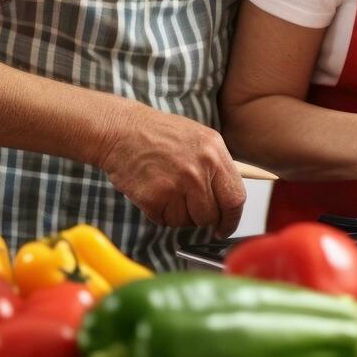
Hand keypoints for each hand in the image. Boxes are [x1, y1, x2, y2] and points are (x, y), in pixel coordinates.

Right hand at [97, 101, 245, 238]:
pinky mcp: (154, 197)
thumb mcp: (199, 138)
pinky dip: (160, 213)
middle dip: (201, 217)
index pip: (235, 197)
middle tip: (188, 208)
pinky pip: (166, 221)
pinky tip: (154, 192)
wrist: (121, 129)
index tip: (224, 227)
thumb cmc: (158, 134)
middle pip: (211, 215)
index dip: (231, 219)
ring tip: (167, 191)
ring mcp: (177, 184)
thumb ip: (216, 166)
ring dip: (178, 215)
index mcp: (215, 151)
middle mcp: (199, 169)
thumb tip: (226, 200)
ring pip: (188, 221)